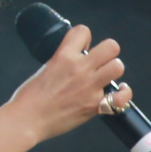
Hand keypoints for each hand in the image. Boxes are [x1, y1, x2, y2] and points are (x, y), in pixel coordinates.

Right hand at [0, 23, 131, 151]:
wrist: (26, 120)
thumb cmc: (30, 97)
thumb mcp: (45, 68)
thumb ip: (63, 61)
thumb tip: (74, 60)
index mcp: (63, 56)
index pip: (84, 31)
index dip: (85, 38)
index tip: (82, 48)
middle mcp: (79, 68)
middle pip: (111, 47)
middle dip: (108, 52)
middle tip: (100, 62)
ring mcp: (88, 87)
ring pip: (118, 67)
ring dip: (114, 71)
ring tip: (105, 77)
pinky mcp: (94, 105)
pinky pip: (121, 97)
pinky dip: (123, 96)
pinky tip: (118, 94)